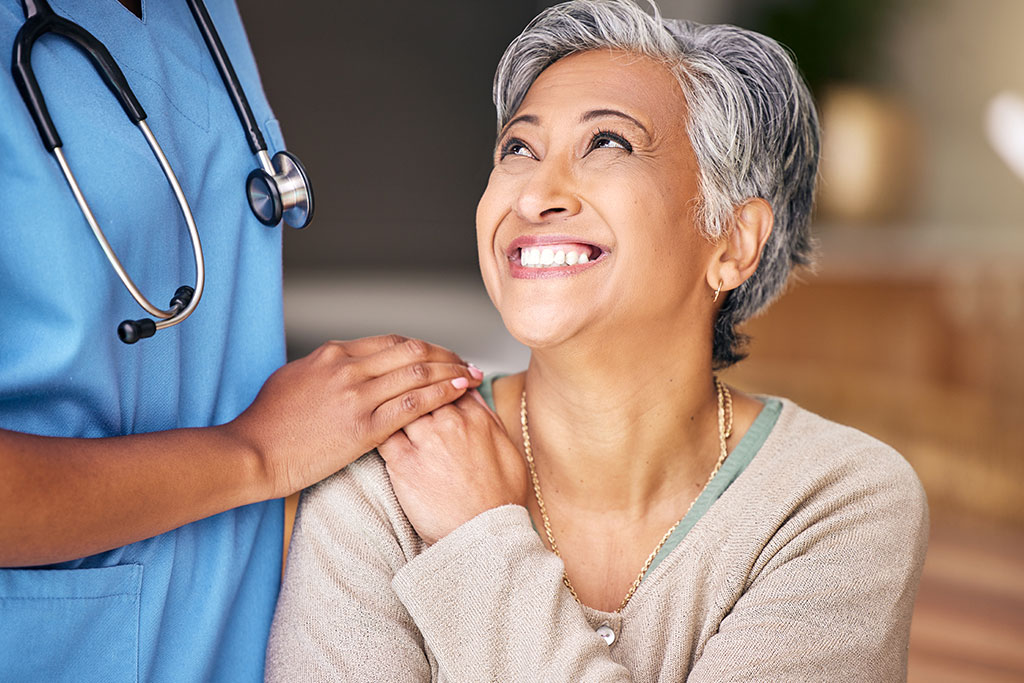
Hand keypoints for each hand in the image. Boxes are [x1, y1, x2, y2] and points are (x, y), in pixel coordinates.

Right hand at [226, 335, 482, 497]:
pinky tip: (459, 391)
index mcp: (332, 354)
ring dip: (450, 370)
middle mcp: (348, 368)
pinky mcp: (364, 427)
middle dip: (444, 354)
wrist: (252, 453)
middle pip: (411, 350)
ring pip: (418, 372)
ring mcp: (358, 396)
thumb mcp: (293, 379)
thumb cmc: (266, 424)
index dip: (421, 347)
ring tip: (471, 373)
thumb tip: (343, 366)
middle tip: (463, 361)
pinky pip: (414, 404)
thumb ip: (324, 369)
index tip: (437, 354)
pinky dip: (442, 393)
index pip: (390, 342)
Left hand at [378, 391, 527, 544]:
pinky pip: (382, 432)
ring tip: (382, 407)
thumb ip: (488, 418)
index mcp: (476, 418)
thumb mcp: (507, 451)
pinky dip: (376, 426)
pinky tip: (372, 428)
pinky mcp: (403, 463)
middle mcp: (451, 423)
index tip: (427, 382)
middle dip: (410, 385)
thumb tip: (472, 393)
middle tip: (399, 389)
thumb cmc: (497, 499)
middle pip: (422, 386)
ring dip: (391, 403)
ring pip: (400, 404)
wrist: (483, 536)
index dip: (435, 379)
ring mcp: (426, 441)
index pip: (448, 380)